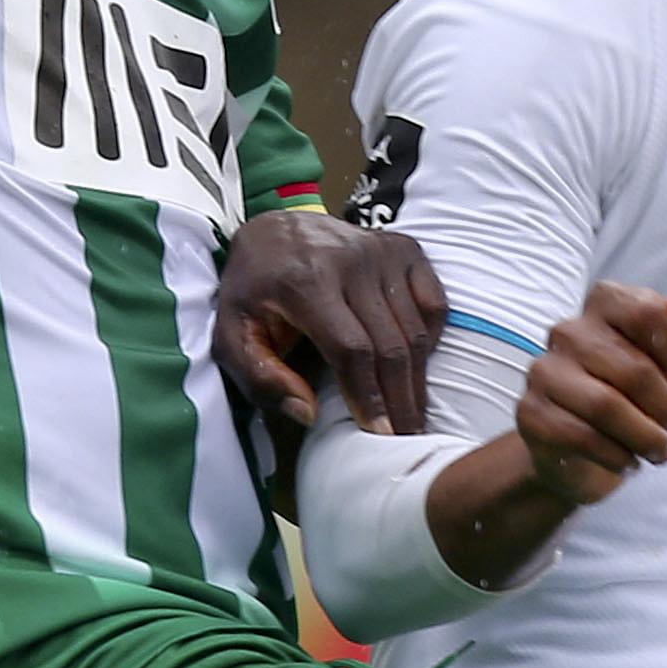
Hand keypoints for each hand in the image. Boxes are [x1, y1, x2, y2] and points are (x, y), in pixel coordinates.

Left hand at [218, 212, 443, 433]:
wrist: (275, 229)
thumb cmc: (254, 289)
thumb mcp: (233, 334)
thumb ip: (260, 377)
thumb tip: (306, 413)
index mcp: (306, 281)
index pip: (351, 349)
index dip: (367, 395)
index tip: (379, 432)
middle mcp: (351, 262)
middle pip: (390, 345)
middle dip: (400, 399)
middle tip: (406, 438)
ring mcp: (383, 253)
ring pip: (416, 330)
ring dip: (417, 380)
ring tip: (414, 415)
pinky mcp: (405, 250)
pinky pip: (433, 305)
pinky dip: (431, 339)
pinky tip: (417, 366)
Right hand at [512, 284, 666, 504]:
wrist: (594, 454)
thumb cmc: (641, 398)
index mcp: (605, 304)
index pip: (647, 311)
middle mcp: (568, 331)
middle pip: (634, 369)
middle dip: (665, 407)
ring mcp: (545, 371)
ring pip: (605, 406)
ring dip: (644, 437)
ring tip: (658, 451)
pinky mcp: (532, 413)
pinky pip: (582, 437)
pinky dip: (617, 456)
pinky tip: (626, 460)